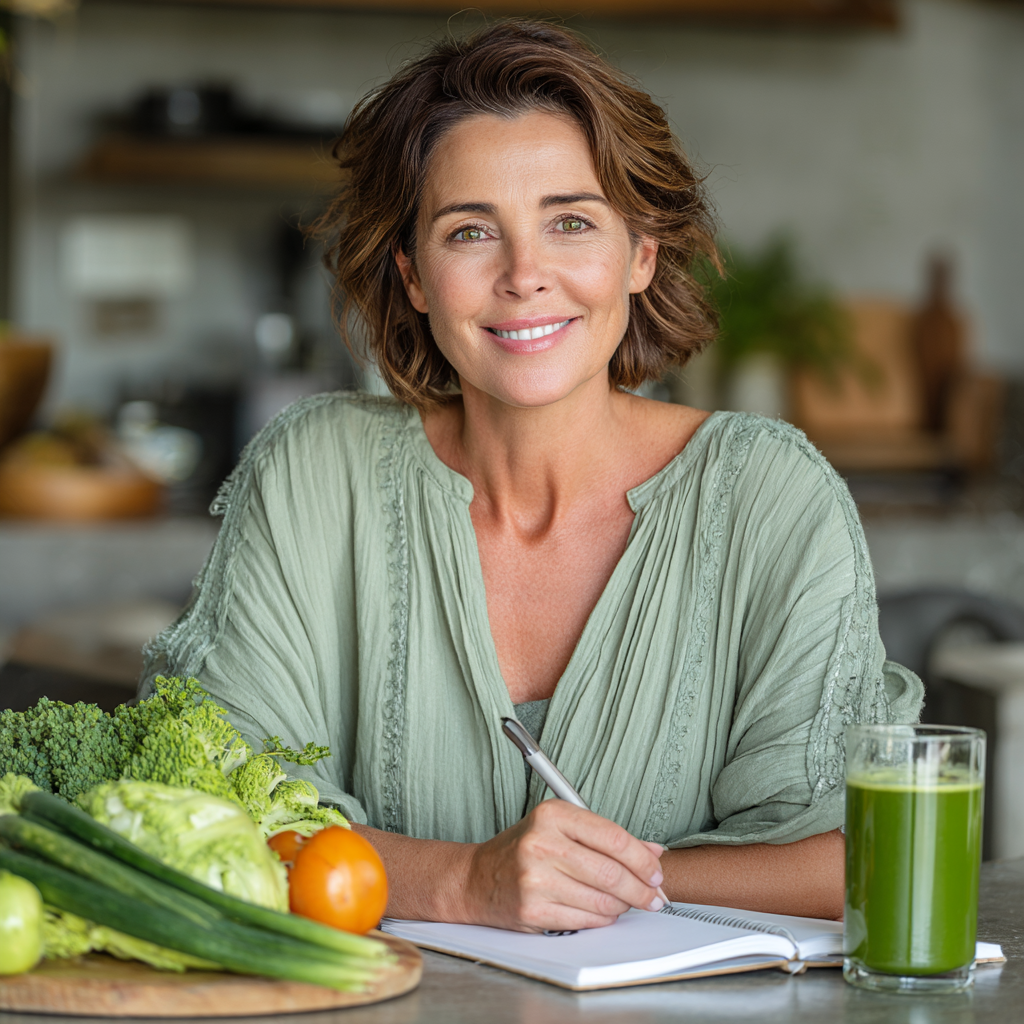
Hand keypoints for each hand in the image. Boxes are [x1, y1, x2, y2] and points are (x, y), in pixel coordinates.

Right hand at [461, 799, 664, 931]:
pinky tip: (602, 911)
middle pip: (611, 873)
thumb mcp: (561, 828)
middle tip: (654, 896)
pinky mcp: (533, 909)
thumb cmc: (523, 849)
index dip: (643, 859)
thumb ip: (606, 837)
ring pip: (602, 900)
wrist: (476, 878)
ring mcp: (536, 878)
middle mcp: (542, 843)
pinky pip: (586, 919)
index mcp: (553, 815)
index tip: (657, 872)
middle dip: (641, 889)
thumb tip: (654, 851)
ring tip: (627, 902)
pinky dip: (603, 918)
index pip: (613, 837)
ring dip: (624, 906)